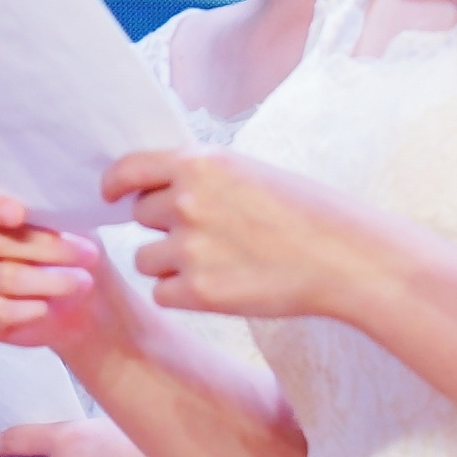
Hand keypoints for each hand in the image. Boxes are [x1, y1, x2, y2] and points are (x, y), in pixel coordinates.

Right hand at [0, 183, 119, 356]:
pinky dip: (28, 308)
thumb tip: (60, 208)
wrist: (76, 295)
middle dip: (46, 247)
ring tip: (83, 282)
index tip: (19, 214)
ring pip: (1, 277)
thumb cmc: (62, 246)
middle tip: (88, 253)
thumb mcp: (62, 220)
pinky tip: (48, 307)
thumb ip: (47, 210)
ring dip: (49, 280)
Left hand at [100, 146, 371, 322]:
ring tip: (217, 262)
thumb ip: (201, 176)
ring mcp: (190, 247)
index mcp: (200, 163)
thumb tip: (157, 187)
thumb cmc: (306, 212)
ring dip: (169, 263)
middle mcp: (187, 201)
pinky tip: (220, 286)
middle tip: (205, 234)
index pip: (129, 169)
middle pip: (140, 215)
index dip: (116, 184)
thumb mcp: (250, 171)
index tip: (112, 195)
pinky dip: (182, 294)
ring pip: (145, 258)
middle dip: (162, 225)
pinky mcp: (198, 291)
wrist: (343, 257)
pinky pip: (162, 293)